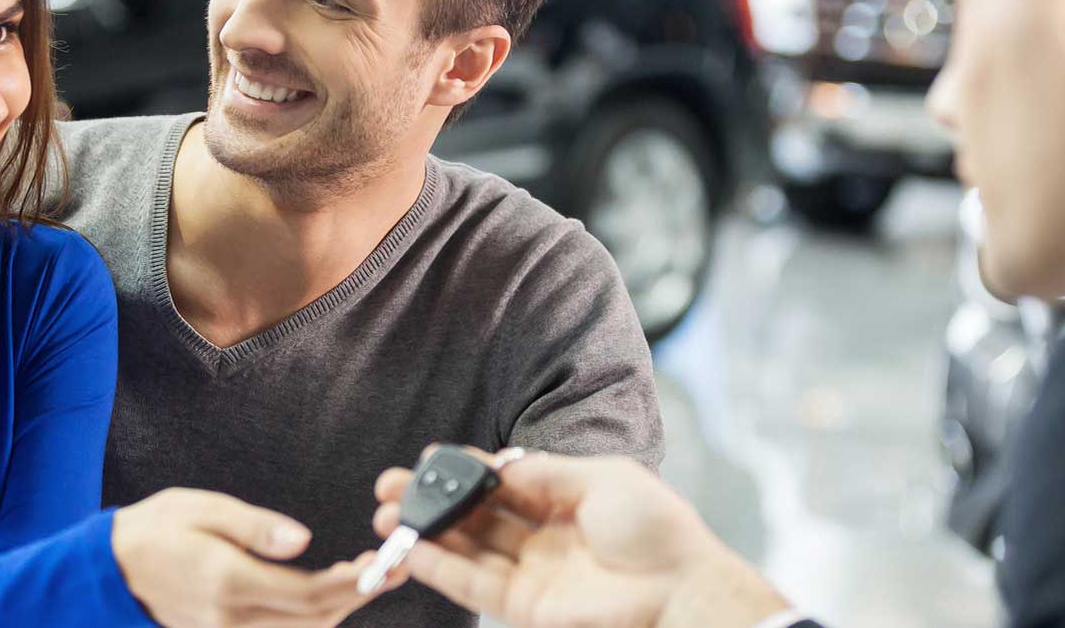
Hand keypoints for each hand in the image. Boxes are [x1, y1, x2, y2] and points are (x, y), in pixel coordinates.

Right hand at [113, 488, 393, 627]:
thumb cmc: (156, 528)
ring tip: (365, 576)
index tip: (385, 565)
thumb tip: (304, 541)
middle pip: (314, 620)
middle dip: (358, 596)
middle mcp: (231, 618)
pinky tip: (325, 592)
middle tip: (390, 568)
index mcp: (229, 582)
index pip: (309, 594)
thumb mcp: (205, 510)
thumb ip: (256, 528)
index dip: (355, 583)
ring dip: (337, 608)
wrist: (110, 567)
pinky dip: (310, 616)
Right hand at [372, 451, 790, 627]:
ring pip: (465, 550)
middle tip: (389, 485)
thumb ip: (545, 472)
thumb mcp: (602, 478)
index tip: (427, 457)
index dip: (464, 471)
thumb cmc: (656, 530)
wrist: (680, 591)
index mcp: (566, 501)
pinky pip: (472, 586)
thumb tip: (498, 463)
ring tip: (384, 515)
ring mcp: (532, 574)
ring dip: (424, 533)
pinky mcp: (525, 608)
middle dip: (432, 500)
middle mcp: (544, 537)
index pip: (502, 484)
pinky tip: (410, 549)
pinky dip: (439, 569)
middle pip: (475, 517)